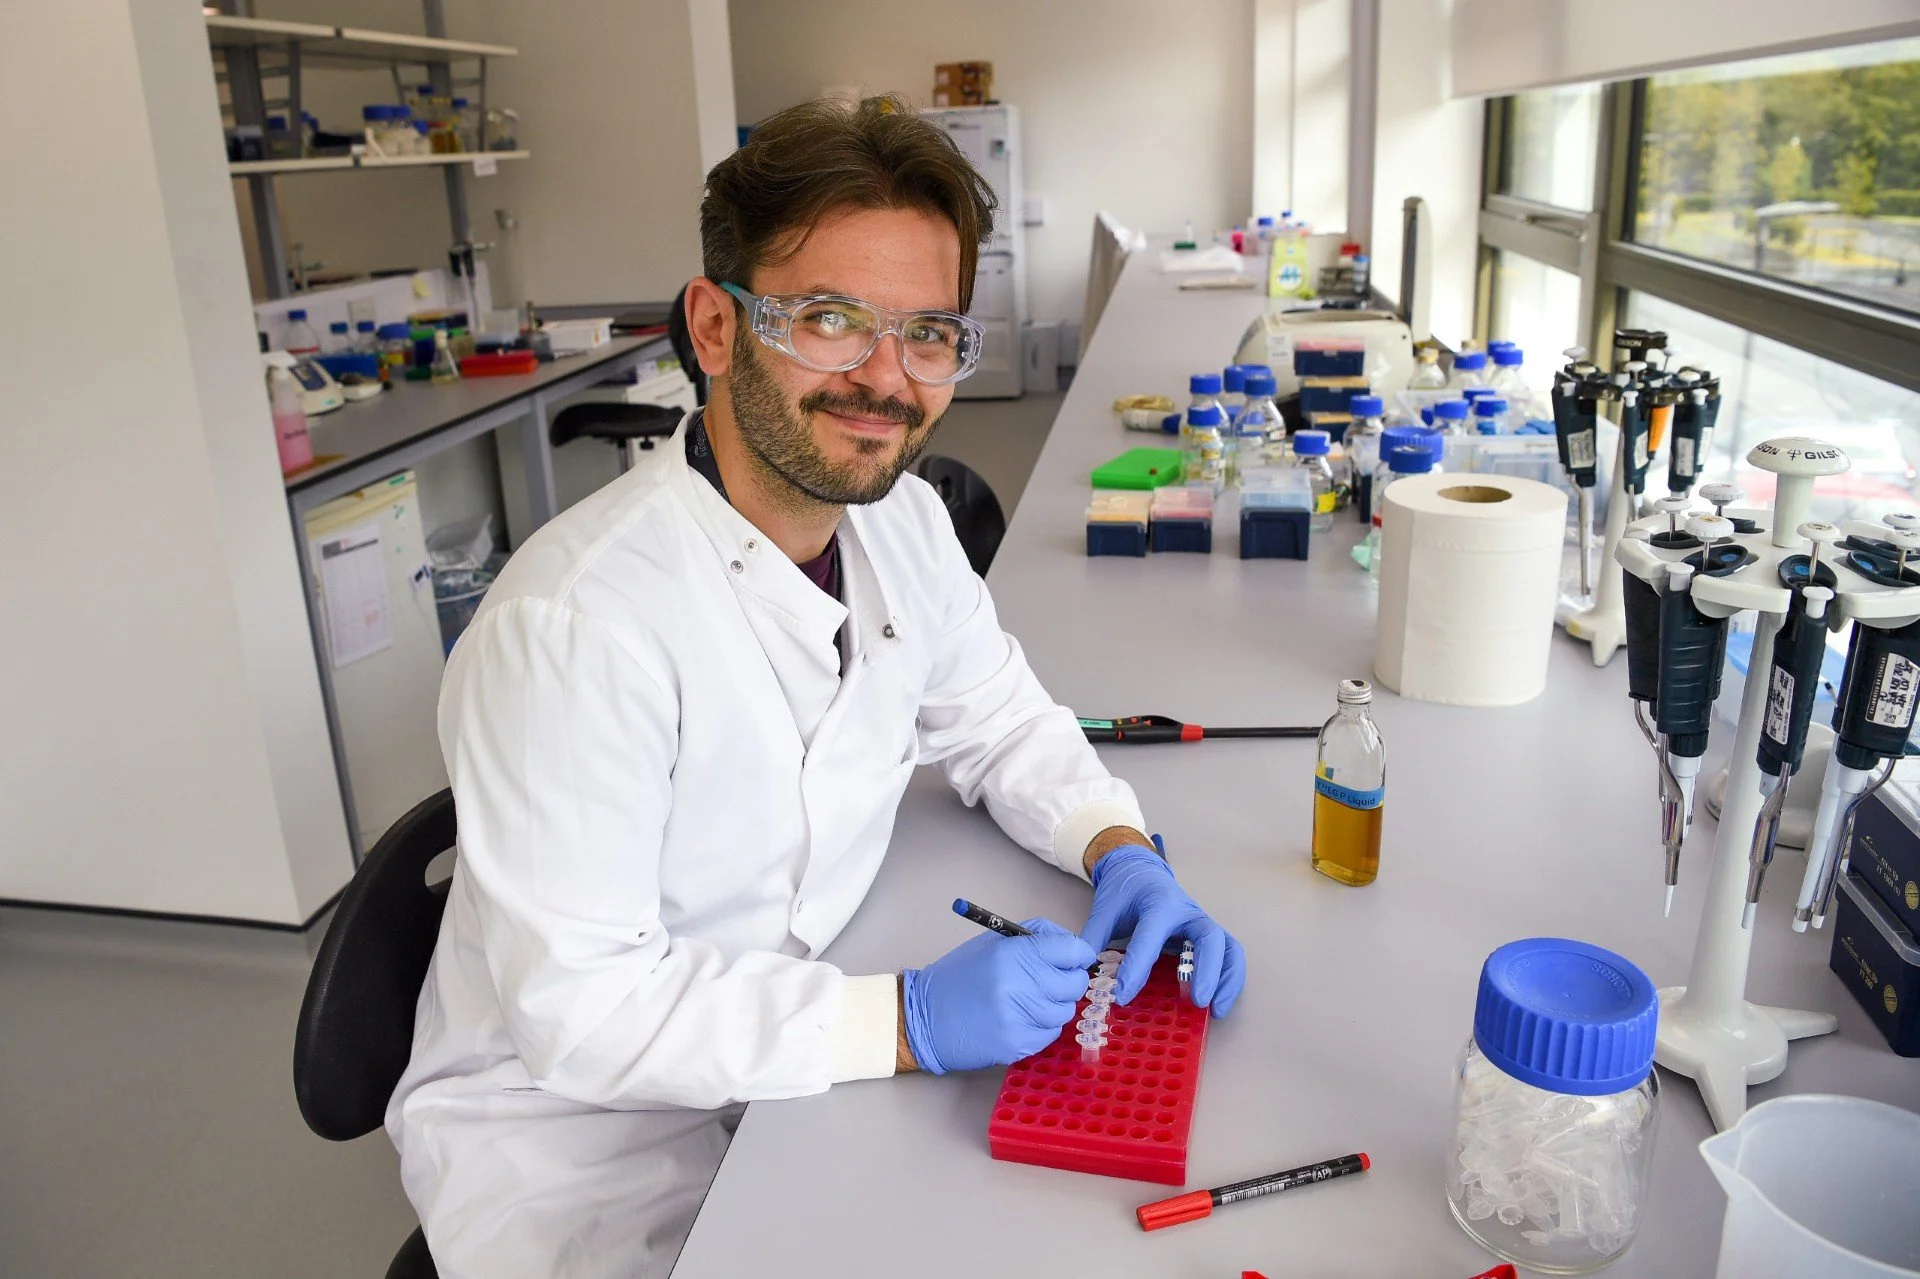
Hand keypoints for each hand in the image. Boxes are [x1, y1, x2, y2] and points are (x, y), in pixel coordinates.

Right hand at [900, 919, 1094, 1074]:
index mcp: (1014, 952)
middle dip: (1069, 981)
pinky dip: (1043, 1027)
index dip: (1079, 955)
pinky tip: (1021, 1020)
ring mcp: (1020, 1016)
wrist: (927, 1017)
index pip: (1072, 950)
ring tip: (1029, 1002)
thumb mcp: (994, 943)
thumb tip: (1075, 946)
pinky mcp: (1017, 1043)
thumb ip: (1036, 938)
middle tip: (1051, 982)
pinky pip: (1051, 1034)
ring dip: (1054, 1006)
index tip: (1075, 959)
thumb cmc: (961, 976)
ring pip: (1066, 1011)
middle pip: (1075, 983)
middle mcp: (1020, 982)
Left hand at [1081, 843, 1246, 1016]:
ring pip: (1227, 947)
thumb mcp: (1103, 910)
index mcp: (1158, 902)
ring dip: (1226, 979)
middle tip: (1196, 1002)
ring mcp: (1201, 922)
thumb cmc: (1124, 891)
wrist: (1139, 870)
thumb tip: (1081, 974)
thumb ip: (1093, 939)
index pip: (1151, 937)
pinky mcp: (1206, 934)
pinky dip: (1230, 979)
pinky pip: (1229, 954)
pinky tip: (1219, 1004)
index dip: (1138, 968)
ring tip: (1215, 1011)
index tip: (1124, 995)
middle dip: (1205, 971)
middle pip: (1207, 938)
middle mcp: (1187, 911)